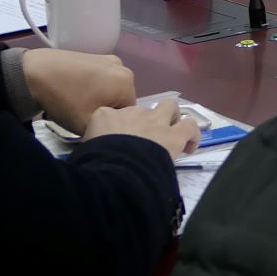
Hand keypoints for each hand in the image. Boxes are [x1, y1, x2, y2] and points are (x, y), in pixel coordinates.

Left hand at [20, 48, 135, 124]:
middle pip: (120, 100)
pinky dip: (90, 87)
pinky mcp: (93, 55)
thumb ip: (107, 131)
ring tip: (77, 104)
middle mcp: (124, 68)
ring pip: (109, 90)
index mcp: (128, 83)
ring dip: (98, 99)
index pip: (128, 114)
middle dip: (105, 110)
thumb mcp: (88, 126)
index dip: (111, 124)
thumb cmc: (65, 100)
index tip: (92, 126)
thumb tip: (110, 130)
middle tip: (83, 116)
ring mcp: (108, 59)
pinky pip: (99, 79)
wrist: (34, 73)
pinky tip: (73, 92)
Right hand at [81, 97, 198, 161]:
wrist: (111, 169)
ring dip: (172, 119)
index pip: (115, 116)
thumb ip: (93, 145)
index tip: (121, 144)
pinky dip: (192, 136)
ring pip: (170, 107)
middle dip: (148, 120)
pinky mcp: (172, 134)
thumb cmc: (92, 163)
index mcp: (104, 116)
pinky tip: (189, 148)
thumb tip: (93, 156)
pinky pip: (189, 126)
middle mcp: (131, 112)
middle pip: (144, 109)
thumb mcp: (84, 149)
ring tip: (172, 135)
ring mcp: (154, 120)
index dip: (121, 129)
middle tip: (148, 139)